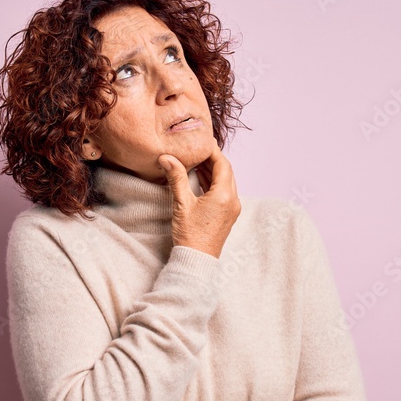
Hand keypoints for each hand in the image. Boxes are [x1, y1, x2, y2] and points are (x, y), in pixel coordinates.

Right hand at [157, 143, 240, 258]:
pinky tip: (202, 179)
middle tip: (199, 148)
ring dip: (213, 171)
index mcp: (225, 195)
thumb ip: (176, 178)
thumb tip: (167, 157)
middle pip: (226, 171)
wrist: (197, 261)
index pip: (222, 164)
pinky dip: (214, 183)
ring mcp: (232, 209)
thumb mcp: (182, 204)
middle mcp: (233, 200)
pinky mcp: (227, 215)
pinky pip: (224, 192)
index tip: (202, 140)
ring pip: (226, 182)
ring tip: (198, 160)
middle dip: (213, 158)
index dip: (212, 150)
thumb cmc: (190, 235)